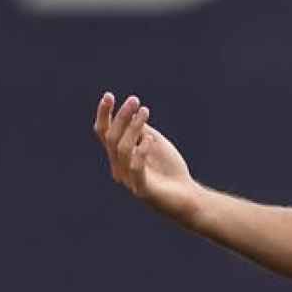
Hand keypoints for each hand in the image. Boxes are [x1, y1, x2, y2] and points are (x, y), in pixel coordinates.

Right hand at [93, 93, 198, 221]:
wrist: (187, 195)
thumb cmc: (169, 168)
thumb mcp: (153, 142)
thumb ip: (140, 129)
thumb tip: (129, 110)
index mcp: (119, 155)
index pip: (104, 133)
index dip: (104, 115)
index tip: (109, 95)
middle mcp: (119, 167)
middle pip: (111, 139)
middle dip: (121, 117)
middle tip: (134, 100)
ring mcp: (129, 180)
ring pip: (122, 150)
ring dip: (133, 128)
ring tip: (146, 112)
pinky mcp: (142, 191)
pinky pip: (136, 169)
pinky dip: (141, 151)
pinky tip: (150, 139)